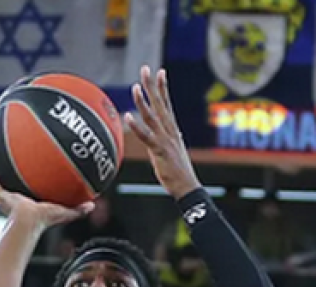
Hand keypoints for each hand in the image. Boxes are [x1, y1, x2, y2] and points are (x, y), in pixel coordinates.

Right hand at [0, 154, 91, 226]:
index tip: (36, 169)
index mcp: (30, 202)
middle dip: (14, 170)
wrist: (28, 221)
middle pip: (15, 180)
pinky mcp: (0, 192)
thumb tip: (93, 205)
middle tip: (17, 156)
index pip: (32, 188)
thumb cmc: (44, 220)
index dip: (33, 180)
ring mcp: (7, 195)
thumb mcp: (64, 212)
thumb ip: (78, 209)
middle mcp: (17, 197)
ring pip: (1, 177)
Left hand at [126, 66, 200, 200]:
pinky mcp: (160, 151)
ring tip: (134, 88)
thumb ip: (171, 138)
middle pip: (159, 104)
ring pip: (152, 117)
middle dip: (152, 86)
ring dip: (142, 102)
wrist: (187, 187)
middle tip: (146, 69)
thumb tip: (175, 130)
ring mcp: (165, 140)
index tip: (159, 71)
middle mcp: (169, 131)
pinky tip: (127, 116)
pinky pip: (146, 137)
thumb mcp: (174, 149)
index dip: (162, 87)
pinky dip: (137, 126)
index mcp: (172, 129)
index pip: (167, 104)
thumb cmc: (179, 171)